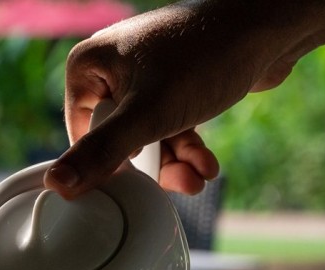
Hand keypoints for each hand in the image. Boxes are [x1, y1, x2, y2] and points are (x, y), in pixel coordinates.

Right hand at [44, 1, 308, 198]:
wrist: (268, 28)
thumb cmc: (203, 59)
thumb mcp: (146, 116)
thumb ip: (101, 153)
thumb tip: (56, 185)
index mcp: (89, 66)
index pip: (79, 133)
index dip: (106, 164)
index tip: (131, 185)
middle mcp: (113, 68)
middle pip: (118, 139)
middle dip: (153, 167)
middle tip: (178, 184)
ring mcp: (145, 76)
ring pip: (150, 137)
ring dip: (175, 163)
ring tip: (198, 179)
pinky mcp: (175, 85)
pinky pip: (171, 127)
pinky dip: (188, 149)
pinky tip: (206, 167)